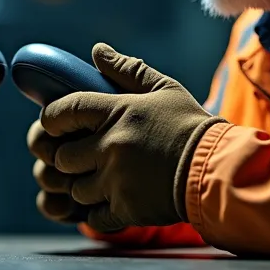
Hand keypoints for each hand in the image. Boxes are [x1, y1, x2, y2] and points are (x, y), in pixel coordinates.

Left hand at [36, 43, 225, 231]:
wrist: (218, 169)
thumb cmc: (192, 126)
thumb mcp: (164, 90)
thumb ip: (128, 70)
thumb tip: (97, 51)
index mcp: (117, 113)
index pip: (64, 111)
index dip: (51, 118)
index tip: (53, 124)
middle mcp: (111, 146)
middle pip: (62, 156)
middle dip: (68, 158)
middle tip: (81, 157)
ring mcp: (117, 180)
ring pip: (75, 190)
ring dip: (83, 187)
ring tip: (101, 181)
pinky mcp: (127, 209)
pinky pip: (94, 218)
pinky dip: (98, 214)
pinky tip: (112, 204)